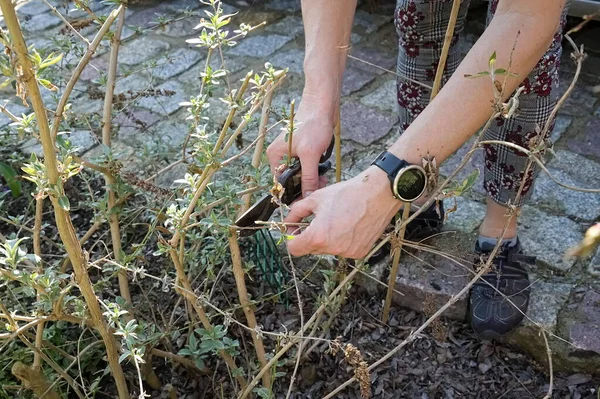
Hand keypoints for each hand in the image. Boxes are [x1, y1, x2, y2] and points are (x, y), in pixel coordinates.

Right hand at [266, 105, 333, 197]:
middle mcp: (280, 155)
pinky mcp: (302, 151)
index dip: (293, 192)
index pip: (280, 183)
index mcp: (275, 156)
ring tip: (324, 180)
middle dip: (305, 186)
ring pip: (300, 174)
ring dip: (312, 180)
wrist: (323, 105)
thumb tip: (307, 196)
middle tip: (319, 187)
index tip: (306, 199)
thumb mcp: (310, 155)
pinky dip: (314, 172)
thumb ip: (308, 177)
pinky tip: (323, 173)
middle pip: (290, 180)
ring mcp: (291, 153)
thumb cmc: (313, 125)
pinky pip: (306, 167)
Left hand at [283, 166, 401, 258]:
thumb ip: (297, 212)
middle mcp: (332, 248)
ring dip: (327, 238)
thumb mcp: (315, 198)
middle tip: (318, 220)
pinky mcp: (360, 252)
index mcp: (318, 236)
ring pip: (328, 249)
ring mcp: (347, 252)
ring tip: (338, 220)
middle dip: (311, 237)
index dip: (292, 239)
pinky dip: (343, 240)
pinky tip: (350, 225)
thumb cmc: (347, 193)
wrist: (377, 193)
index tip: (297, 230)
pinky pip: (343, 249)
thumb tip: (287, 221)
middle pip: (311, 249)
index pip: (294, 250)